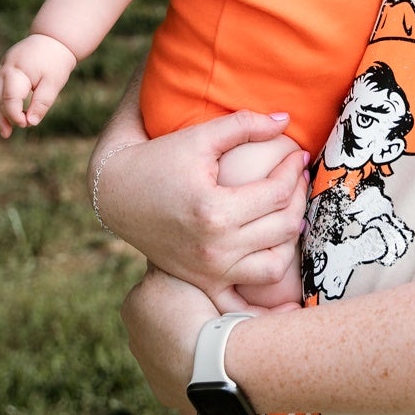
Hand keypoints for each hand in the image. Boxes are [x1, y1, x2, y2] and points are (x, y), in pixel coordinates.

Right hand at [0, 33, 76, 137]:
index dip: (14, 114)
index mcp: (16, 69)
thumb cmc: (56, 62)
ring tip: (5, 131)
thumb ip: (42, 103)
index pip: (9, 97)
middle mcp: (5, 67)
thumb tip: (30, 123)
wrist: (55, 39)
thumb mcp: (53, 84)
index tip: (25, 125)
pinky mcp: (4, 68)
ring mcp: (2, 66)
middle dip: (1, 116)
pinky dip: (1, 102)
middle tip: (7, 134)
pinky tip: (8, 116)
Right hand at [93, 108, 307, 301]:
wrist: (115, 193)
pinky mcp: (203, 282)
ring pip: (276, 265)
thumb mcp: (199, 136)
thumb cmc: (158, 158)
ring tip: (288, 211)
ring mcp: (209, 271)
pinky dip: (267, 275)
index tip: (297, 154)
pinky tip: (274, 250)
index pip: (277, 193)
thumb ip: (244, 125)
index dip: (293, 170)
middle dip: (298, 197)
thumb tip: (286, 120)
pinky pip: (248, 293)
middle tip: (296, 177)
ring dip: (291, 237)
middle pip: (283, 227)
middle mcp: (215, 247)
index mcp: (214, 210)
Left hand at [122, 268, 221, 408]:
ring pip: (170, 346)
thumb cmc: (195, 310)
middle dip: (180, 314)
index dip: (181, 283)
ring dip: (187, 340)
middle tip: (208, 311)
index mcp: (132, 306)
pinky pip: (180, 371)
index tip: (201, 286)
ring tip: (212, 336)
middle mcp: (133, 337)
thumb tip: (160, 250)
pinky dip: (193, 363)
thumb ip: (167, 260)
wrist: (209, 361)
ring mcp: (147, 368)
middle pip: (160, 318)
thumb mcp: (179, 270)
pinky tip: (210, 358)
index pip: (155, 286)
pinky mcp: (163, 391)